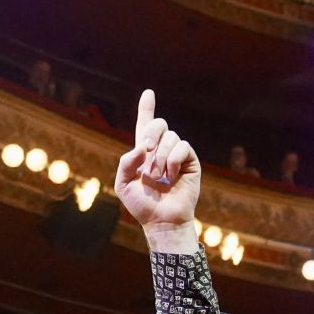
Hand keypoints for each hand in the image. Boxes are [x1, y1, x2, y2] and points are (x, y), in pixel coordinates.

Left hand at [114, 89, 201, 248]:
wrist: (162, 220)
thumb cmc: (142, 206)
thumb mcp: (124, 184)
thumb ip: (126, 162)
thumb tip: (142, 147)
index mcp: (144, 153)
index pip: (145, 125)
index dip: (147, 108)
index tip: (148, 93)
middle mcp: (161, 150)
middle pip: (159, 124)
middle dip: (151, 133)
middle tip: (146, 151)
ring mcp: (177, 155)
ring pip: (170, 136)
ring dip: (160, 157)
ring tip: (158, 177)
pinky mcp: (190, 161)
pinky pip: (182, 146)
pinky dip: (173, 160)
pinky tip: (171, 175)